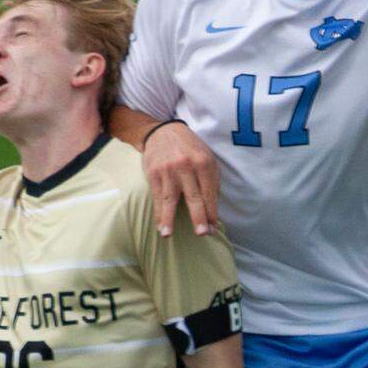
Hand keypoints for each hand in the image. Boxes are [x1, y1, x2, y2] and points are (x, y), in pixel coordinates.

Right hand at [144, 121, 219, 236]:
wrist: (163, 132)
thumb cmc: (190, 149)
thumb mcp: (207, 158)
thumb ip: (211, 181)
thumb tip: (212, 210)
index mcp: (204, 163)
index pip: (209, 193)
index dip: (211, 212)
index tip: (212, 228)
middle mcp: (187, 166)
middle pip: (194, 196)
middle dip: (198, 216)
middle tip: (201, 233)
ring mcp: (169, 170)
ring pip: (170, 199)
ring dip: (169, 218)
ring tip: (167, 234)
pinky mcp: (154, 173)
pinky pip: (157, 197)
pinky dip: (158, 213)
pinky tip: (160, 225)